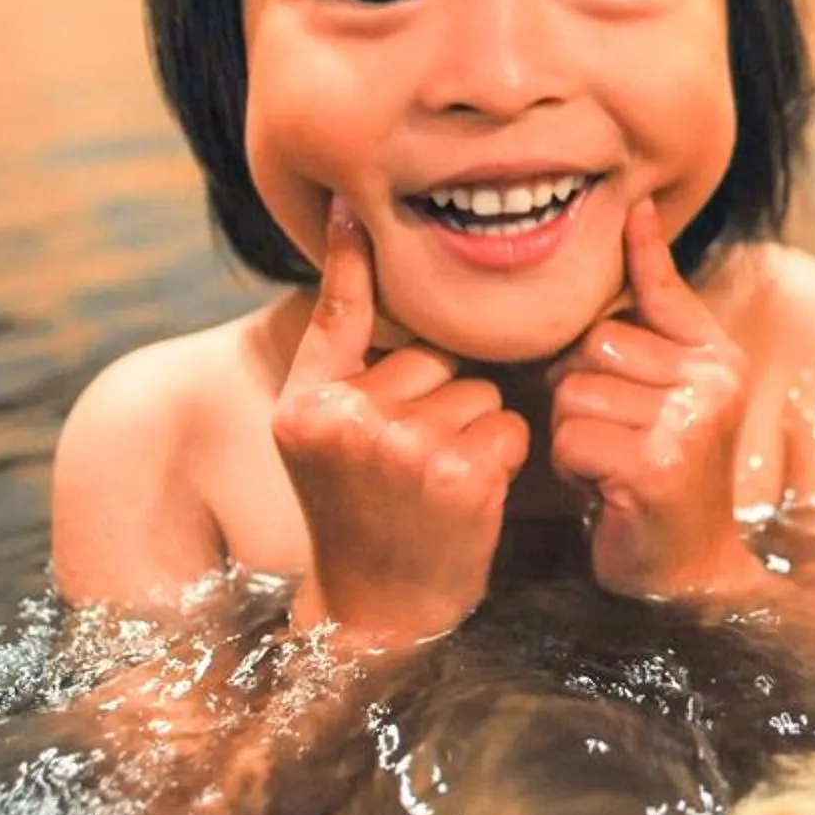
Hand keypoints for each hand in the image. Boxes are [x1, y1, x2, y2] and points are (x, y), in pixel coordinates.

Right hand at [271, 203, 528, 650]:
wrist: (378, 612)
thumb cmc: (357, 512)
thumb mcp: (320, 434)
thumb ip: (337, 351)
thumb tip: (351, 240)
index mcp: (307, 405)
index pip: (338, 314)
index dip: (352, 257)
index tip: (353, 203)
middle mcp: (348, 421)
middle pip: (433, 357)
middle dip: (440, 398)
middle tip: (412, 463)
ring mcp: (403, 448)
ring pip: (476, 391)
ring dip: (474, 430)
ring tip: (436, 483)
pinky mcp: (459, 474)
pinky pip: (507, 425)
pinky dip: (501, 456)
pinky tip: (468, 496)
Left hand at [548, 200, 769, 603]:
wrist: (686, 571)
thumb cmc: (660, 475)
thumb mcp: (670, 394)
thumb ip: (658, 322)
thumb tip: (640, 219)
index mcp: (717, 358)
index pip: (663, 292)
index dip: (641, 252)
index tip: (633, 207)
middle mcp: (711, 383)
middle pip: (593, 345)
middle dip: (579, 390)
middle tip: (612, 436)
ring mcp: (687, 423)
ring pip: (574, 392)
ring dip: (573, 433)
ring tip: (608, 463)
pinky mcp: (655, 465)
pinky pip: (570, 437)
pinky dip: (572, 467)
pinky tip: (604, 487)